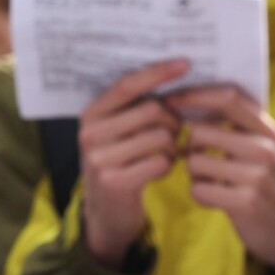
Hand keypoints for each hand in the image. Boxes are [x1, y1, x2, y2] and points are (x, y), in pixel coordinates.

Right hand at [79, 60, 185, 268]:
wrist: (106, 210)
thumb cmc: (120, 160)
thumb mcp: (116, 131)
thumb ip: (134, 106)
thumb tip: (176, 72)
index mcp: (90, 115)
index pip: (127, 85)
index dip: (157, 72)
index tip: (185, 64)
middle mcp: (89, 134)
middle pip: (151, 110)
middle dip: (173, 119)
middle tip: (176, 130)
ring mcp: (99, 159)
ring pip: (160, 136)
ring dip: (173, 145)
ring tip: (167, 152)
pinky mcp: (114, 182)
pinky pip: (160, 163)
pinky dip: (169, 165)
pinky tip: (161, 169)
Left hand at [165, 86, 274, 268]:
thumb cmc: (264, 183)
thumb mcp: (262, 149)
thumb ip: (237, 125)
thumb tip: (191, 99)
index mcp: (268, 129)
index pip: (228, 98)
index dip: (195, 95)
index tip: (171, 99)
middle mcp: (265, 147)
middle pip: (200, 132)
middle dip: (190, 148)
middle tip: (198, 160)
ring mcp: (256, 175)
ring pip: (194, 162)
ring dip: (195, 175)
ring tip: (213, 182)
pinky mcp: (244, 201)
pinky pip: (198, 190)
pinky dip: (200, 195)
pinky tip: (216, 199)